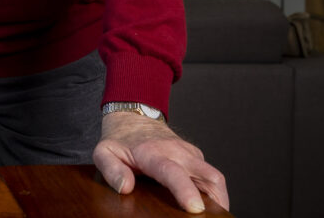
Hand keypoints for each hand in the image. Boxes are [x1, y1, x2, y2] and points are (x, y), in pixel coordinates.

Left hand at [92, 112, 228, 213]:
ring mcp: (189, 154)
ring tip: (214, 217)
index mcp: (153, 153)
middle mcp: (177, 152)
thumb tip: (125, 188)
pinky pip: (211, 176)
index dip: (185, 191)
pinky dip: (214, 193)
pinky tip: (208, 207)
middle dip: (217, 200)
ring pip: (215, 177)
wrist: (133, 117)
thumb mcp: (103, 153)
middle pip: (208, 175)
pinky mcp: (196, 158)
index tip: (194, 207)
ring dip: (220, 198)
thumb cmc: (119, 139)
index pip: (173, 172)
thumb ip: (111, 170)